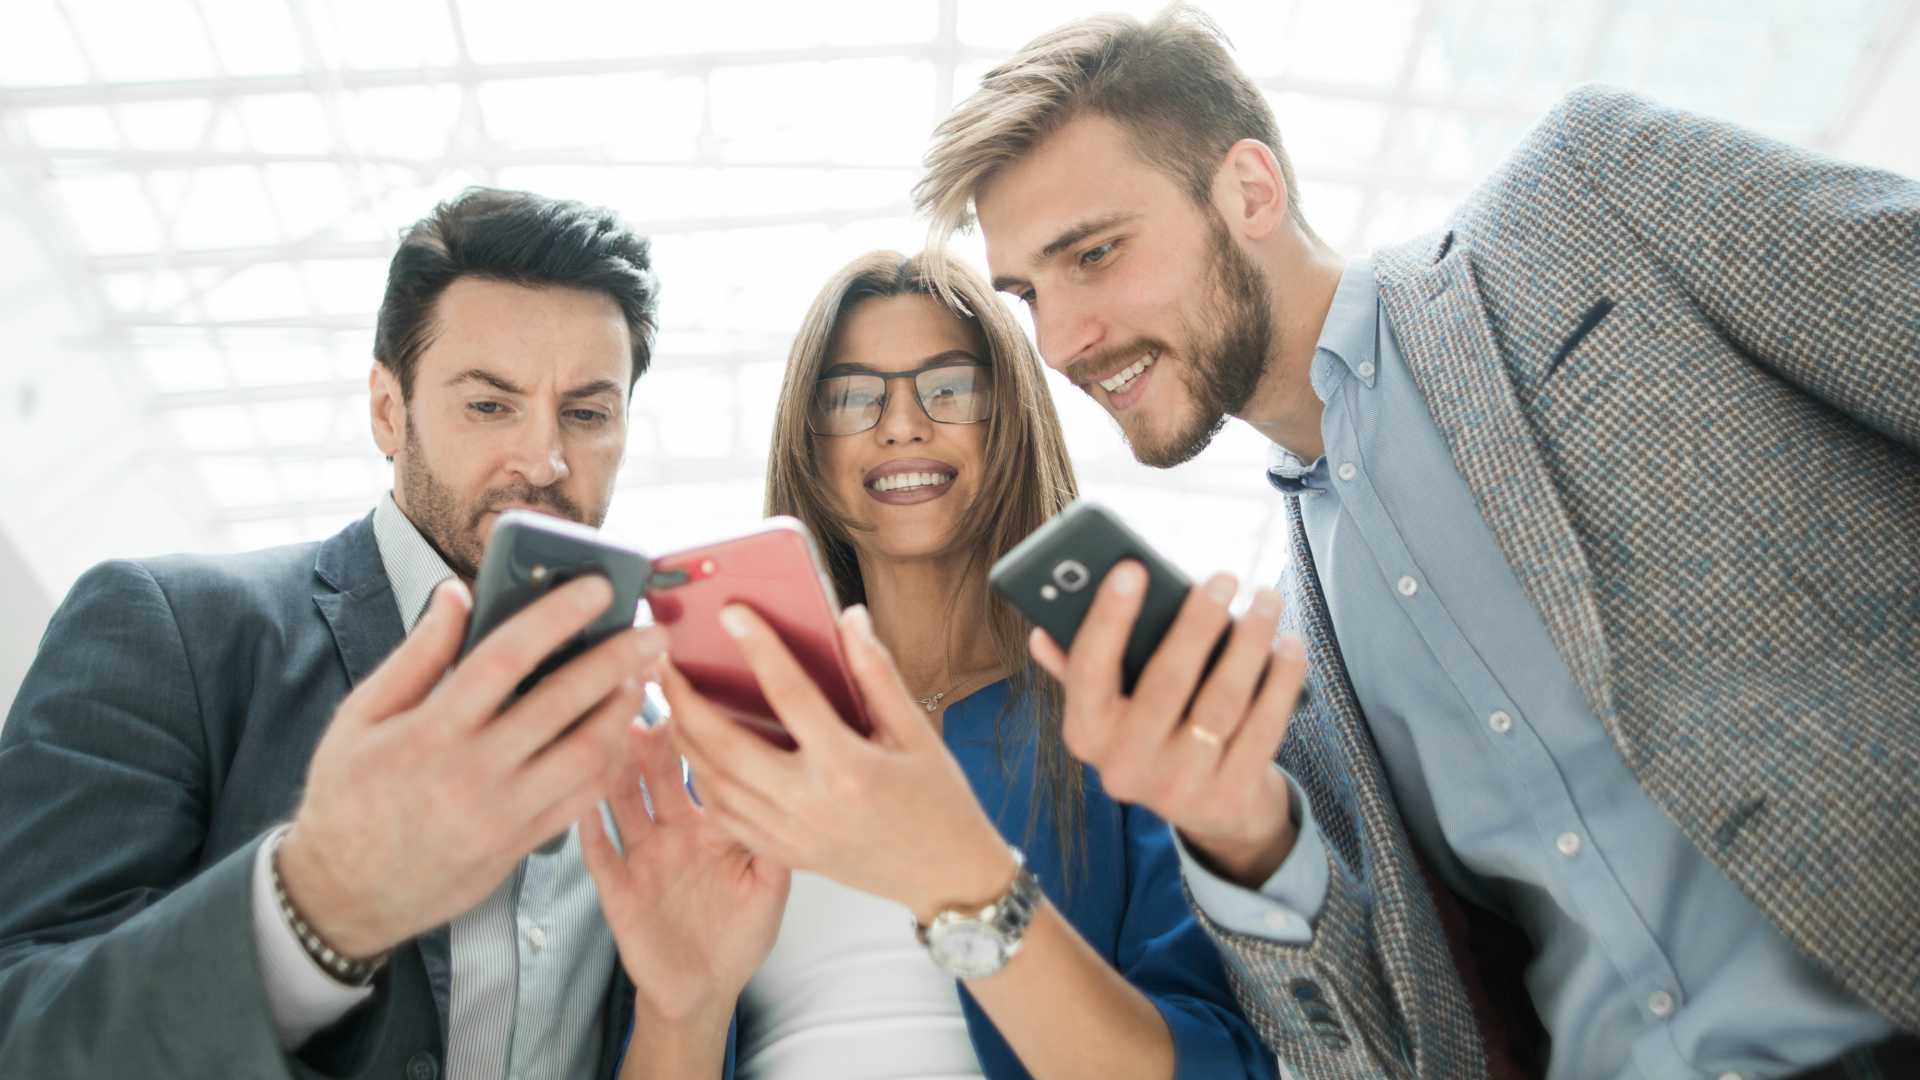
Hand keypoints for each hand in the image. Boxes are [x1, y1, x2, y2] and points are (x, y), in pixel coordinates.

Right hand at [279, 576, 663, 958]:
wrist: (343, 892)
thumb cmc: (348, 794)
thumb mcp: (361, 717)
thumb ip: (417, 654)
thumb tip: (457, 592)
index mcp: (430, 731)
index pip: (506, 657)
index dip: (556, 617)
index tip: (597, 588)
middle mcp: (473, 772)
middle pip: (562, 703)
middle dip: (617, 659)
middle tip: (653, 630)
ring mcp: (502, 814)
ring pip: (586, 754)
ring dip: (621, 711)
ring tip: (639, 678)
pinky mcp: (521, 845)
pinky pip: (582, 799)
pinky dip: (609, 761)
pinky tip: (619, 732)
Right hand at [581, 714, 789, 1032]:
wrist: (703, 990)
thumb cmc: (739, 937)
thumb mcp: (771, 888)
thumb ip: (778, 843)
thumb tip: (794, 793)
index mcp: (712, 825)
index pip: (702, 770)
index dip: (698, 736)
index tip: (694, 694)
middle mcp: (673, 832)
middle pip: (657, 775)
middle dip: (651, 739)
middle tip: (645, 699)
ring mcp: (643, 857)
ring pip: (623, 803)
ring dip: (615, 771)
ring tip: (610, 736)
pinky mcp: (619, 889)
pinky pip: (600, 855)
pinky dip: (590, 830)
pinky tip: (582, 804)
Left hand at [661, 605, 1012, 925]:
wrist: (946, 876)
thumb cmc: (937, 803)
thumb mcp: (916, 732)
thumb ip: (877, 674)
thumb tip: (850, 620)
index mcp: (848, 767)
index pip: (791, 694)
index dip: (759, 647)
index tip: (731, 613)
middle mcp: (810, 803)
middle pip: (726, 745)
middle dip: (686, 700)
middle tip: (665, 662)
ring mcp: (790, 834)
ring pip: (714, 782)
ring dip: (684, 738)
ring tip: (670, 700)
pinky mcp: (783, 853)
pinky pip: (724, 816)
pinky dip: (702, 781)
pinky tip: (696, 753)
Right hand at [1030, 563, 1306, 887]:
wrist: (1206, 809)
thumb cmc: (1153, 730)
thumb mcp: (1110, 707)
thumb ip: (1081, 668)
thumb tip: (1042, 633)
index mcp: (1086, 734)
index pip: (1088, 671)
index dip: (1108, 618)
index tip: (1132, 568)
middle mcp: (1126, 766)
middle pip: (1166, 683)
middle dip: (1197, 624)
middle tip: (1222, 578)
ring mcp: (1179, 786)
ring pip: (1222, 702)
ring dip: (1249, 644)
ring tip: (1265, 600)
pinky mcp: (1229, 795)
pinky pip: (1262, 727)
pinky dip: (1280, 680)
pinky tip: (1288, 644)